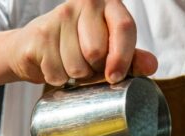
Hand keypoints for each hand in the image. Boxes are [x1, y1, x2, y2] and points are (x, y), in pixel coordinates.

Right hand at [4, 0, 157, 85]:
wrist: (33, 47)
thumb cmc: (77, 47)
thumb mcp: (109, 50)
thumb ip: (132, 57)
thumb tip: (152, 66)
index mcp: (107, 3)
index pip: (124, 27)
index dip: (122, 57)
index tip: (115, 77)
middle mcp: (83, 3)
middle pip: (97, 51)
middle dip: (94, 69)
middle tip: (87, 65)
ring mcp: (59, 16)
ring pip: (76, 66)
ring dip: (74, 77)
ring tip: (69, 64)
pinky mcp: (40, 34)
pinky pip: (56, 72)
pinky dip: (57, 79)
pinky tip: (54, 65)